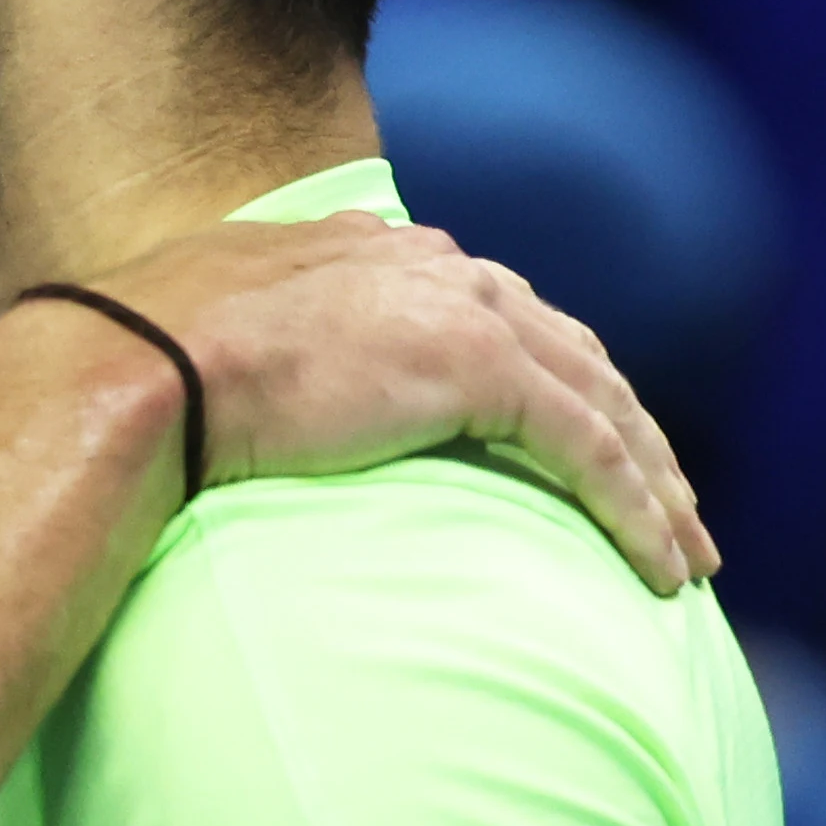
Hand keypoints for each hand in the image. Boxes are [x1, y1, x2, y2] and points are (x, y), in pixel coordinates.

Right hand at [65, 211, 718, 591]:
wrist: (140, 369)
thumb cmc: (141, 371)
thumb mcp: (215, 343)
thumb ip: (265, 353)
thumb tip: (249, 403)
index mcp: (375, 255)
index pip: (495, 319)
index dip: (548, 385)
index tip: (577, 447)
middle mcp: (435, 270)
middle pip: (570, 356)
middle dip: (629, 436)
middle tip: (669, 511)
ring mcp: (464, 314)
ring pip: (600, 405)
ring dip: (653, 485)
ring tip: (685, 558)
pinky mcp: (481, 371)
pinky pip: (589, 451)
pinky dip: (636, 510)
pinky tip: (661, 570)